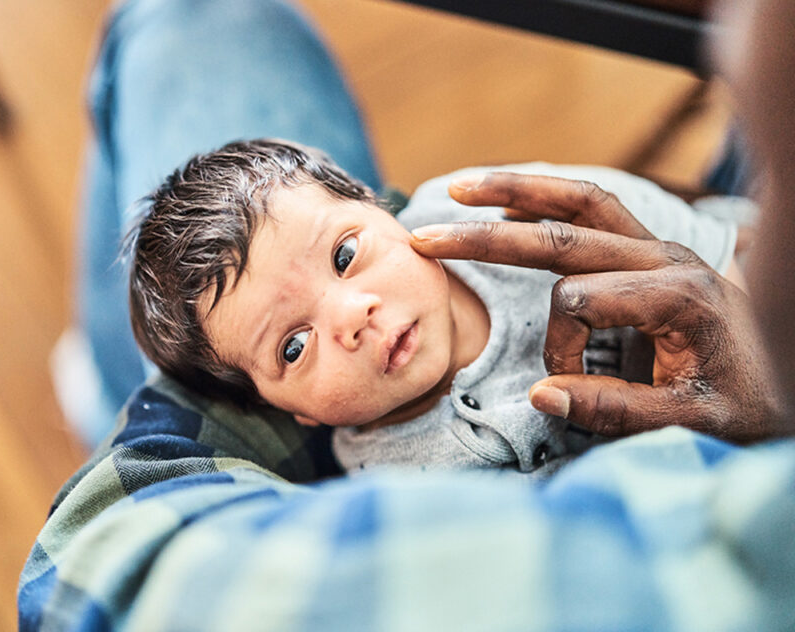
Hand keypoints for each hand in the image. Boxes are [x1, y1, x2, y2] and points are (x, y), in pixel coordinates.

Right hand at [410, 172, 782, 442]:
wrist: (789, 376)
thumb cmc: (748, 401)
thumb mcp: (692, 421)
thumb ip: (617, 411)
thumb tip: (540, 395)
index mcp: (680, 295)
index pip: (578, 303)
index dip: (561, 351)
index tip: (572, 387)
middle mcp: (667, 257)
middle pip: (562, 233)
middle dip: (490, 237)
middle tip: (429, 238)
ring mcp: (659, 247)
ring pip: (578, 201)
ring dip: (516, 191)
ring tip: (461, 187)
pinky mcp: (651, 250)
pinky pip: (592, 210)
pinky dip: (545, 202)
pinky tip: (508, 206)